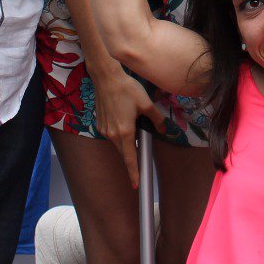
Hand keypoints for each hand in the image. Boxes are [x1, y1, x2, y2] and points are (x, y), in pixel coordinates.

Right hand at [92, 68, 166, 188]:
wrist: (106, 78)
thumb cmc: (127, 89)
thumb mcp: (146, 103)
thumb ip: (156, 119)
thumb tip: (163, 128)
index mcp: (125, 132)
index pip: (130, 159)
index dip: (134, 173)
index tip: (137, 185)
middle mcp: (112, 134)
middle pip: (124, 152)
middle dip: (132, 155)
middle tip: (141, 149)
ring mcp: (104, 130)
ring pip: (117, 143)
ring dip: (125, 141)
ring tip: (131, 123)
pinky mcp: (99, 124)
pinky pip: (111, 135)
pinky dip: (118, 133)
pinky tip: (122, 117)